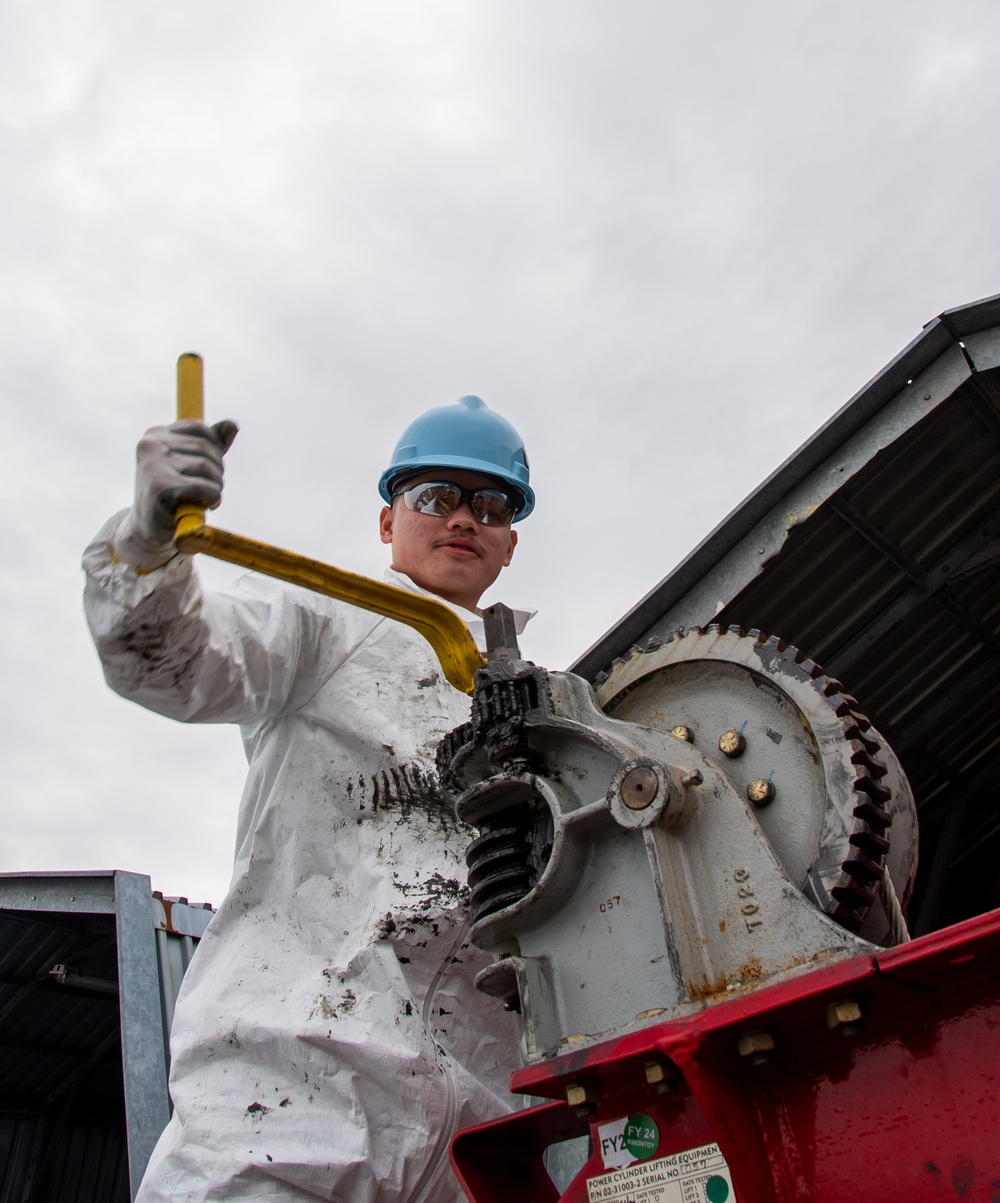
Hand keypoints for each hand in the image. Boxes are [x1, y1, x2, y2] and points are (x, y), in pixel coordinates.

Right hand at [113, 419, 238, 569]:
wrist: (147, 530)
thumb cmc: (172, 496)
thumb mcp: (190, 466)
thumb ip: (211, 445)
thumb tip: (233, 425)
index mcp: (156, 434)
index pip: (200, 429)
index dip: (215, 450)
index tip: (210, 471)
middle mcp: (150, 444)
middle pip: (206, 449)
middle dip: (217, 472)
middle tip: (211, 490)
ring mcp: (152, 464)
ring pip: (206, 467)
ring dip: (216, 487)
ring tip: (207, 499)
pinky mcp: (158, 485)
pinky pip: (202, 487)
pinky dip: (212, 498)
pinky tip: (205, 506)